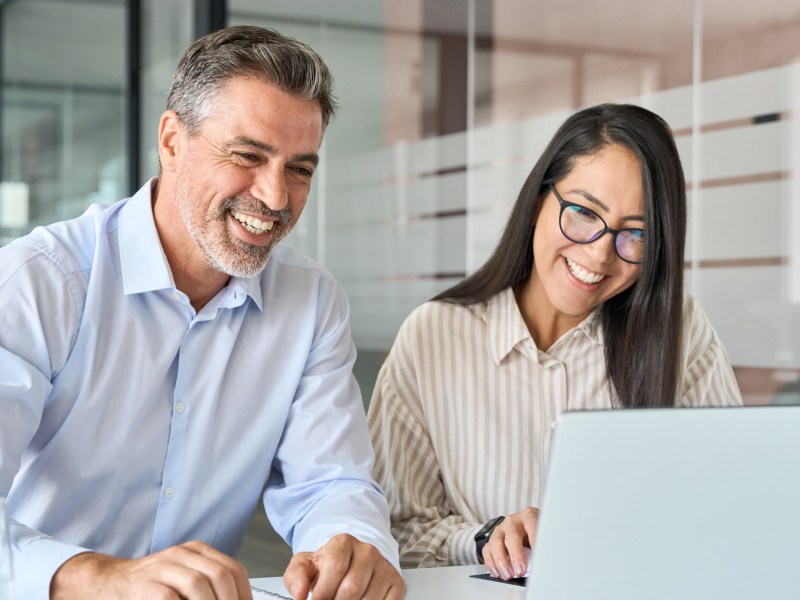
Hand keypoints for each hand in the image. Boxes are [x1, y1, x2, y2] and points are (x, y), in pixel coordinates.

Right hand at [50, 540, 251, 598]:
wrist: (107, 583)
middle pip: (220, 575)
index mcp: (195, 552)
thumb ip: (207, 587)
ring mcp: (161, 568)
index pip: (232, 569)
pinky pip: (169, 597)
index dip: (244, 593)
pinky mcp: (144, 586)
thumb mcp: (183, 580)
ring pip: (198, 583)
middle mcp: (180, 555)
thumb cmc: (149, 588)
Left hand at [282, 533, 403, 599]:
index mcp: (343, 543)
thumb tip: (299, 594)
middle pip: (351, 588)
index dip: (323, 593)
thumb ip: (296, 577)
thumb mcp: (305, 566)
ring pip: (368, 599)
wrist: (351, 564)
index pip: (335, 568)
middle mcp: (367, 551)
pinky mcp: (396, 583)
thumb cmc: (327, 568)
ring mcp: (384, 567)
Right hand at [481, 507, 539, 579]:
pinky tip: (497, 573)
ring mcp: (500, 529)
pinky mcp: (491, 539)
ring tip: (508, 575)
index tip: (538, 558)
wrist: (528, 531)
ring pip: (496, 542)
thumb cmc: (537, 534)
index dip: (535, 542)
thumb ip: (542, 546)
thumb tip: (542, 564)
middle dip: (515, 555)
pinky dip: (490, 562)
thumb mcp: (543, 536)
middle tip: (520, 570)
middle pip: (512, 536)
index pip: (532, 526)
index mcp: (529, 516)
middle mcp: (513, 521)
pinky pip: (487, 550)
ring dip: (501, 561)